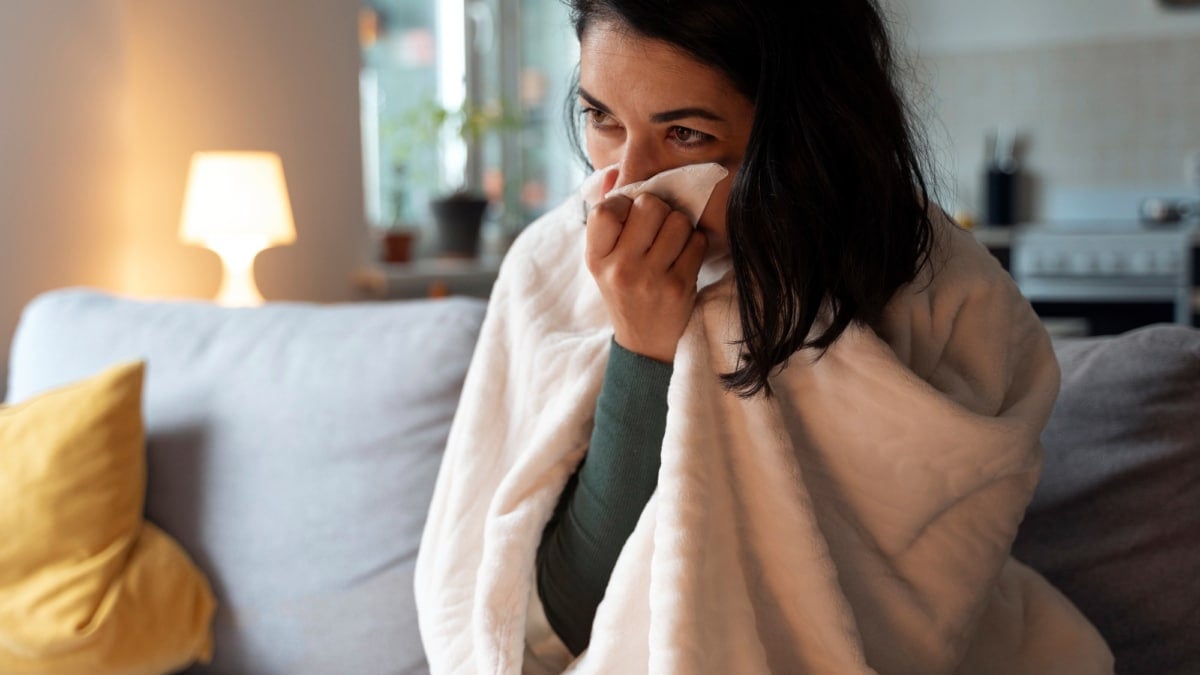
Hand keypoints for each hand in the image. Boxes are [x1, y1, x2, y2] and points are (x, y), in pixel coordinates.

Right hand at [585, 173, 707, 362]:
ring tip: (672, 245)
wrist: (646, 345)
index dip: (625, 204)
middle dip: (659, 211)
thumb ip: (606, 217)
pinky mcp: (679, 287)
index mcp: (596, 258)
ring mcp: (650, 279)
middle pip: (649, 206)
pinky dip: (696, 245)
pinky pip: (697, 242)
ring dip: (680, 227)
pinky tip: (685, 259)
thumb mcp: (605, 260)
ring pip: (678, 221)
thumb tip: (612, 173)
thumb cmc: (626, 292)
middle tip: (657, 229)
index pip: (607, 208)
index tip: (631, 218)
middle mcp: (620, 268)